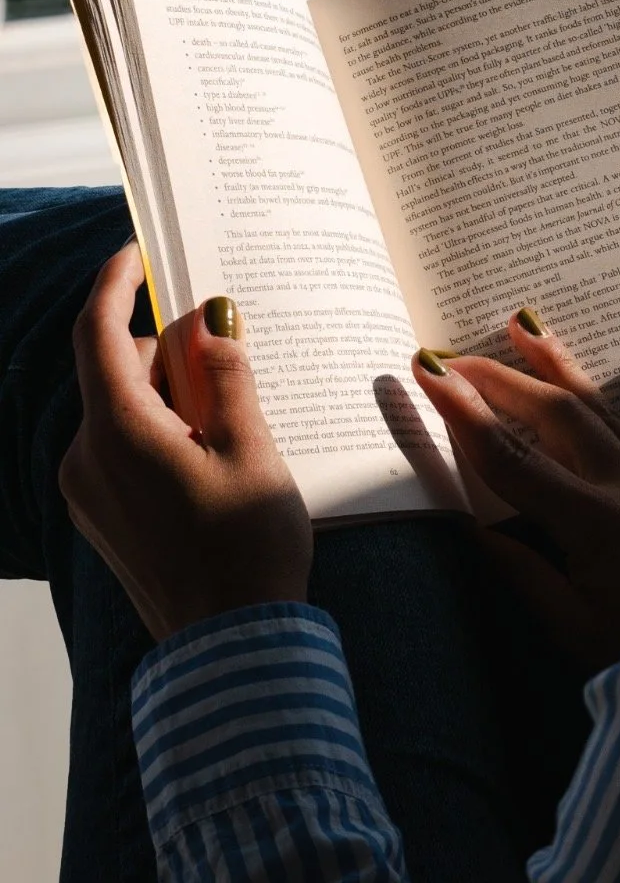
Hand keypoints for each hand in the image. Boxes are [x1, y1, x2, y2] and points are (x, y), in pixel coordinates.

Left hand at [59, 243, 312, 641]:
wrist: (232, 650)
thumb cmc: (249, 548)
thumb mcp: (252, 449)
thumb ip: (227, 375)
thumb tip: (212, 319)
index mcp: (119, 433)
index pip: (99, 333)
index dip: (115, 283)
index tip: (138, 249)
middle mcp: (88, 459)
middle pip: (116, 370)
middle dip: (166, 345)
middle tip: (226, 336)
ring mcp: (90, 493)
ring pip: (120, 408)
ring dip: (168, 388)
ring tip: (233, 399)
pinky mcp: (103, 517)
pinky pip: (122, 445)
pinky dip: (160, 424)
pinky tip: (213, 440)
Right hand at [413, 313, 619, 667]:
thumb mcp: (573, 633)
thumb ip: (524, 576)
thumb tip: (474, 528)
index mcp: (594, 527)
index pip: (513, 459)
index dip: (465, 415)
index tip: (431, 374)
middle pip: (557, 417)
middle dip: (502, 381)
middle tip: (457, 356)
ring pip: (609, 411)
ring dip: (563, 368)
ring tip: (526, 325)